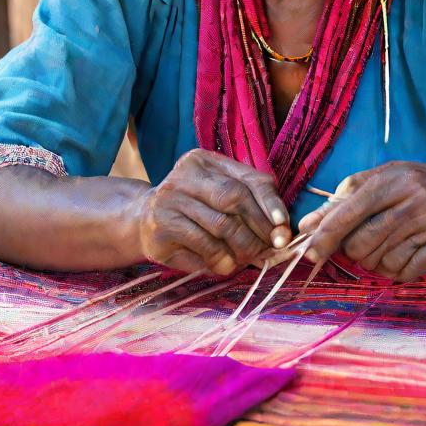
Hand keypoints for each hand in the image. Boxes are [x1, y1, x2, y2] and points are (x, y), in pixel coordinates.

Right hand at [135, 150, 290, 274]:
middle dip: (258, 227)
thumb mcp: (218, 198)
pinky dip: (221, 258)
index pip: (248, 178)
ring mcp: (170, 198)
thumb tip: (282, 232)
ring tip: (248, 259)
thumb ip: (248, 204)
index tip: (283, 227)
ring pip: (221, 225)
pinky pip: (203, 244)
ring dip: (242, 247)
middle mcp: (185, 174)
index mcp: (204, 160)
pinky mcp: (161, 225)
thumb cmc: (193, 210)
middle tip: (269, 248)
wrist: (142, 221)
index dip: (270, 203)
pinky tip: (226, 264)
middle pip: (235, 198)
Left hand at [297, 162, 425, 281]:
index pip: (350, 210)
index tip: (309, 252)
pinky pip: (405, 273)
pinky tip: (404, 257)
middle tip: (359, 246)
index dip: (325, 234)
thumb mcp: (392, 174)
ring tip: (386, 248)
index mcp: (396, 180)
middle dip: (352, 251)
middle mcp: (415, 203)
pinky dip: (396, 271)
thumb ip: (350, 192)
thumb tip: (311, 222)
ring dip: (374, 262)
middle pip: (362, 242)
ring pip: (381, 262)